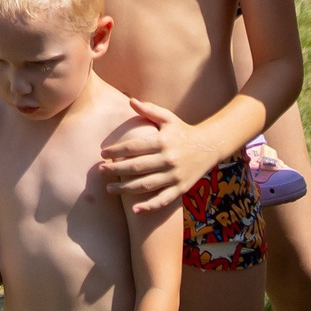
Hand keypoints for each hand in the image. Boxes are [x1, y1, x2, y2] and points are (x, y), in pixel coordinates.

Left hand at [99, 99, 229, 212]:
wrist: (209, 146)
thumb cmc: (182, 131)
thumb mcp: (168, 118)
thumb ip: (149, 110)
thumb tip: (130, 100)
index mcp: (162, 141)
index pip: (134, 147)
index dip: (116, 151)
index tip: (102, 154)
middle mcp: (168, 159)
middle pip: (137, 167)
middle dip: (116, 170)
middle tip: (101, 171)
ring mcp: (175, 176)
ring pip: (146, 185)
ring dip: (126, 189)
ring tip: (109, 189)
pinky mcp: (181, 188)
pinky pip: (163, 200)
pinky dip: (149, 206)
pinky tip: (134, 210)